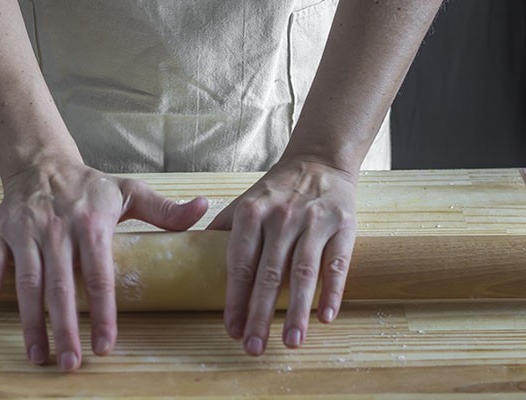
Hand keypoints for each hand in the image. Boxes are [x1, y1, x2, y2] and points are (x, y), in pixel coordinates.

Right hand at [0, 158, 206, 370]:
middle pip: (62, 288)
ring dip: (30, 322)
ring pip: (27, 282)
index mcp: (92, 223)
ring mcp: (26, 231)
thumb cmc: (90, 186)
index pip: (100, 276)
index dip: (104, 314)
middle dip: (66, 329)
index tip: (107, 347)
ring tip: (39, 355)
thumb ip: (165, 209)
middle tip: (71, 365)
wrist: (43, 163)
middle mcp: (57, 229)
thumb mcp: (130, 192)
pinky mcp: (0, 232)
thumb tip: (204, 209)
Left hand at [208, 158, 356, 355]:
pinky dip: (332, 291)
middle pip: (269, 274)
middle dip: (259, 314)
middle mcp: (281, 217)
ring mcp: (313, 221)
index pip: (239, 264)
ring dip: (297, 311)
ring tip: (290, 342)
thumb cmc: (277, 189)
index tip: (231, 329)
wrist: (320, 160)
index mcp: (251, 213)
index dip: (235, 299)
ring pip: (303, 273)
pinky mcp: (343, 225)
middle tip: (254, 347)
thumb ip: (222, 229)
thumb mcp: (245, 201)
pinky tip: (325, 318)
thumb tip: (191, 255)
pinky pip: (337, 263)